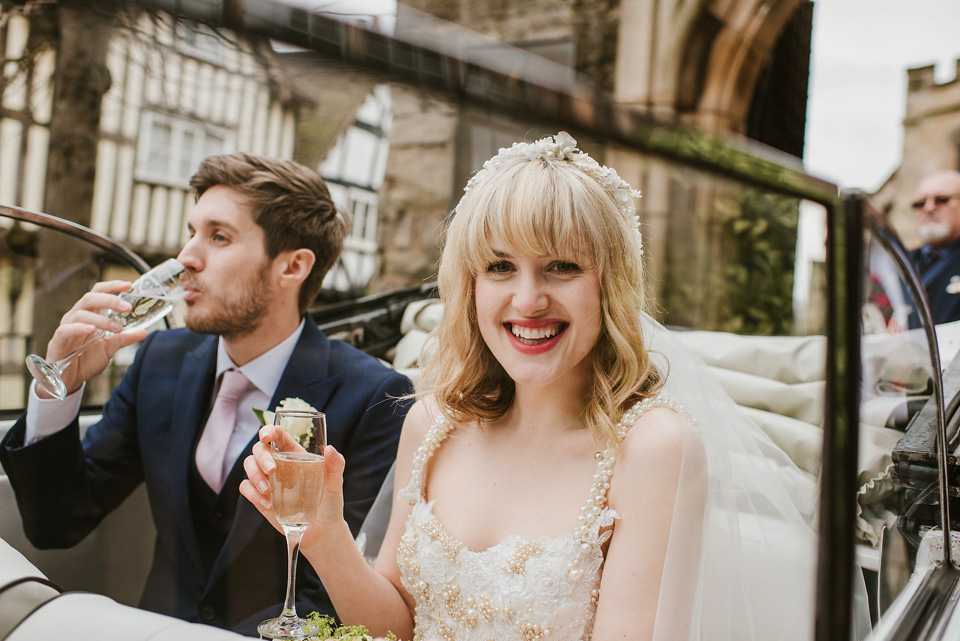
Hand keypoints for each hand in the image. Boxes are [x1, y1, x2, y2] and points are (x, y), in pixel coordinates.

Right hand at [40, 281, 147, 397]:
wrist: (70, 379)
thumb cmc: (86, 359)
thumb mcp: (109, 348)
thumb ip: (124, 338)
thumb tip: (144, 332)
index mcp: (89, 314)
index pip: (98, 292)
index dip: (112, 286)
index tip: (129, 285)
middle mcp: (76, 317)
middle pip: (90, 298)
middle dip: (110, 300)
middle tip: (127, 307)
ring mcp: (66, 327)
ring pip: (81, 313)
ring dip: (101, 319)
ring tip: (117, 327)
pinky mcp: (57, 341)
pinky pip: (66, 329)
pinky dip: (79, 327)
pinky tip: (92, 330)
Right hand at [240, 425, 347, 548]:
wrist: (321, 532)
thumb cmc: (329, 504)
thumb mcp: (335, 485)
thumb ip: (336, 467)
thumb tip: (330, 448)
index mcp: (296, 455)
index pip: (279, 436)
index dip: (269, 431)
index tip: (266, 436)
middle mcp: (279, 465)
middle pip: (259, 449)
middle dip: (261, 456)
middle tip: (272, 470)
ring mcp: (268, 480)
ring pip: (249, 465)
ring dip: (254, 474)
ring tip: (267, 490)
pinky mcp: (260, 497)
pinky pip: (246, 488)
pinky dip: (252, 493)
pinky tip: (267, 504)